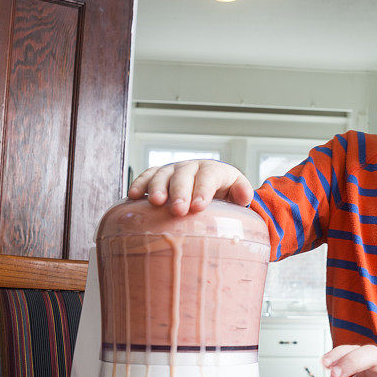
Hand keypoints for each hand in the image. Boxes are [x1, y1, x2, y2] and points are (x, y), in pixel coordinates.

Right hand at [128, 159, 253, 215]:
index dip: (203, 190)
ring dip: (157, 187)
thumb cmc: (224, 194)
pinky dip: (139, 184)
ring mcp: (174, 170)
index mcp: (213, 171)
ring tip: (155, 202)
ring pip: (163, 174)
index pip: (208, 176)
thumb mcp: (237, 193)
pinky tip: (132, 196)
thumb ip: (242, 192)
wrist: (210, 187)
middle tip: (177, 209)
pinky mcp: (159, 176)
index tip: (198, 206)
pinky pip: (147, 176)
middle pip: (184, 175)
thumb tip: (243, 195)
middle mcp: (192, 167)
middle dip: (180, 192)